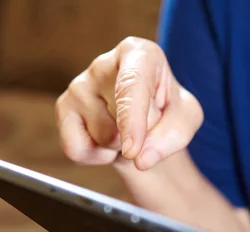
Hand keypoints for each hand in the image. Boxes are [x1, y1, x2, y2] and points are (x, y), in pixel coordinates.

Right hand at [55, 37, 202, 170]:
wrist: (143, 121)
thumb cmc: (166, 111)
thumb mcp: (185, 120)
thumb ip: (172, 136)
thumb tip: (140, 159)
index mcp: (138, 54)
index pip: (132, 85)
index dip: (132, 119)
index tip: (132, 150)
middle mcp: (103, 64)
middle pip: (119, 122)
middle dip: (141, 138)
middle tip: (146, 124)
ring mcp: (78, 86)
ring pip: (102, 139)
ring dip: (120, 147)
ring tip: (125, 130)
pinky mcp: (63, 108)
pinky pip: (76, 149)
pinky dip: (97, 157)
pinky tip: (107, 141)